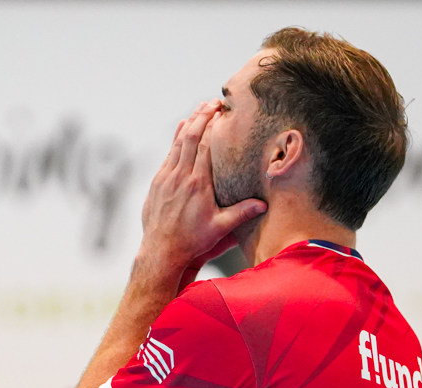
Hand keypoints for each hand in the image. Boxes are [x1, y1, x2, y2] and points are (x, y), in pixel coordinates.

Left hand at [139, 100, 266, 273]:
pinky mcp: (157, 183)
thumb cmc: (192, 241)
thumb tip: (264, 204)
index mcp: (197, 184)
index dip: (213, 126)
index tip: (223, 112)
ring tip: (199, 110)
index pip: (205, 146)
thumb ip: (241, 213)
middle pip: (189, 137)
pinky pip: (168, 155)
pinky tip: (180, 131)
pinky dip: (175, 140)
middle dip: (201, 116)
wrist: (161, 251)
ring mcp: (165, 178)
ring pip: (176, 143)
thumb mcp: (220, 228)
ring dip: (188, 124)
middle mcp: (179, 177)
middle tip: (213, 102)